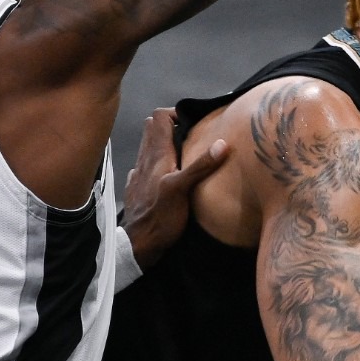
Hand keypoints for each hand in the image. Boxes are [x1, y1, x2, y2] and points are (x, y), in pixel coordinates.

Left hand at [122, 108, 229, 268]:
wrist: (137, 245)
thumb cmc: (160, 218)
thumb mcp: (183, 190)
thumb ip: (200, 166)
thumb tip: (222, 143)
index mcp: (157, 155)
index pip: (159, 117)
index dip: (175, 114)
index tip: (193, 122)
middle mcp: (145, 159)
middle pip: (153, 128)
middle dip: (171, 126)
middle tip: (191, 135)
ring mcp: (140, 174)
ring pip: (150, 146)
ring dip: (165, 144)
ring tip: (185, 152)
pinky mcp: (138, 188)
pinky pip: (147, 166)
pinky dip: (158, 163)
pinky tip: (169, 174)